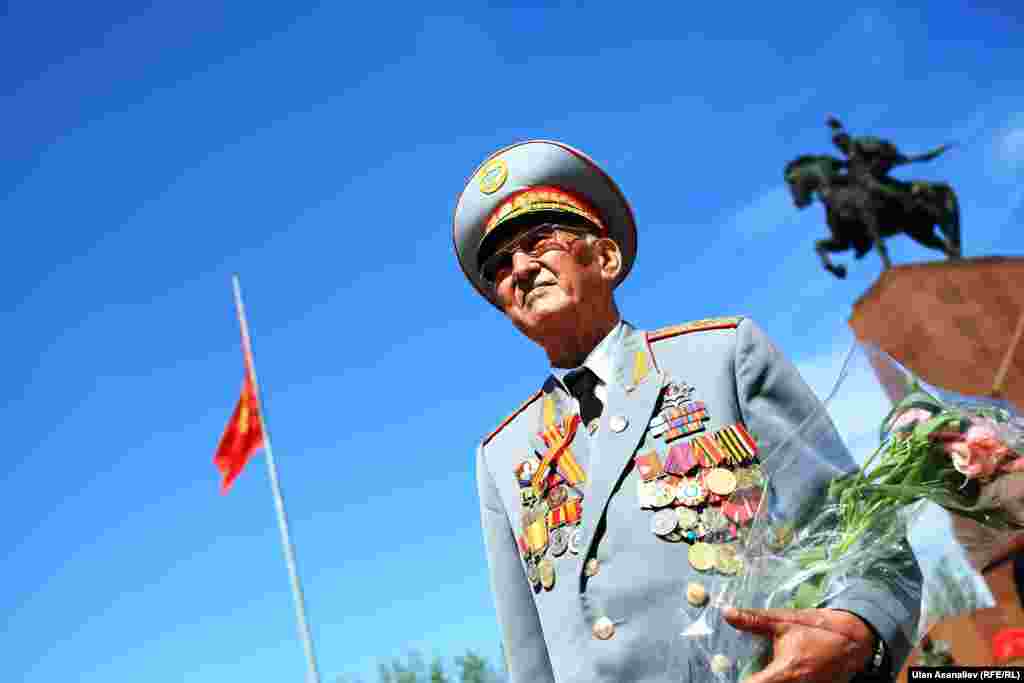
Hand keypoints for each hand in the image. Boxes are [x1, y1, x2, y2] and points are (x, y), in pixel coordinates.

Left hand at [723, 607, 874, 682]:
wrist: (854, 641)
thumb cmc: (818, 630)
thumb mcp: (785, 622)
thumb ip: (754, 621)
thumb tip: (727, 614)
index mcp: (785, 672)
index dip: (739, 682)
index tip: (726, 675)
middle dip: (751, 680)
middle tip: (740, 671)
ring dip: (765, 680)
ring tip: (754, 671)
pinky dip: (776, 680)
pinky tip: (771, 673)